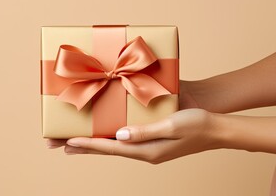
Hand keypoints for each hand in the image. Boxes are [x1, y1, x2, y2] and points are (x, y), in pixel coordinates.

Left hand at [47, 108, 222, 163]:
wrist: (218, 128)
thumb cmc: (198, 124)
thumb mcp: (171, 125)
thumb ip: (145, 131)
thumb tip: (118, 135)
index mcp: (147, 151)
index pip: (110, 148)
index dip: (87, 144)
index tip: (66, 142)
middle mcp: (144, 151)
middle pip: (107, 149)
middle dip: (82, 146)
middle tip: (57, 145)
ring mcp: (148, 146)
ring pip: (114, 144)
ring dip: (93, 142)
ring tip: (72, 142)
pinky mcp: (152, 137)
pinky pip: (125, 138)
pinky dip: (109, 136)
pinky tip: (104, 132)